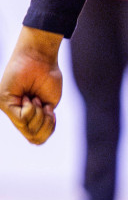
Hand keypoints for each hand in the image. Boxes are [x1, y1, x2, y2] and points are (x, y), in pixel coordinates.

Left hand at [2, 27, 63, 144]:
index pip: (36, 138)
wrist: (40, 59)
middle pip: (33, 138)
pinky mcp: (4, 102)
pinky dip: (33, 110)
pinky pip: (22, 119)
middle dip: (45, 125)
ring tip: (37, 100)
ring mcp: (8, 108)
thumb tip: (34, 140)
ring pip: (27, 130)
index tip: (50, 111)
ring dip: (40, 117)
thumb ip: (42, 122)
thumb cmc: (47, 78)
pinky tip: (32, 98)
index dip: (49, 129)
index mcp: (27, 116)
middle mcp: (15, 114)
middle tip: (45, 107)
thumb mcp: (49, 106)